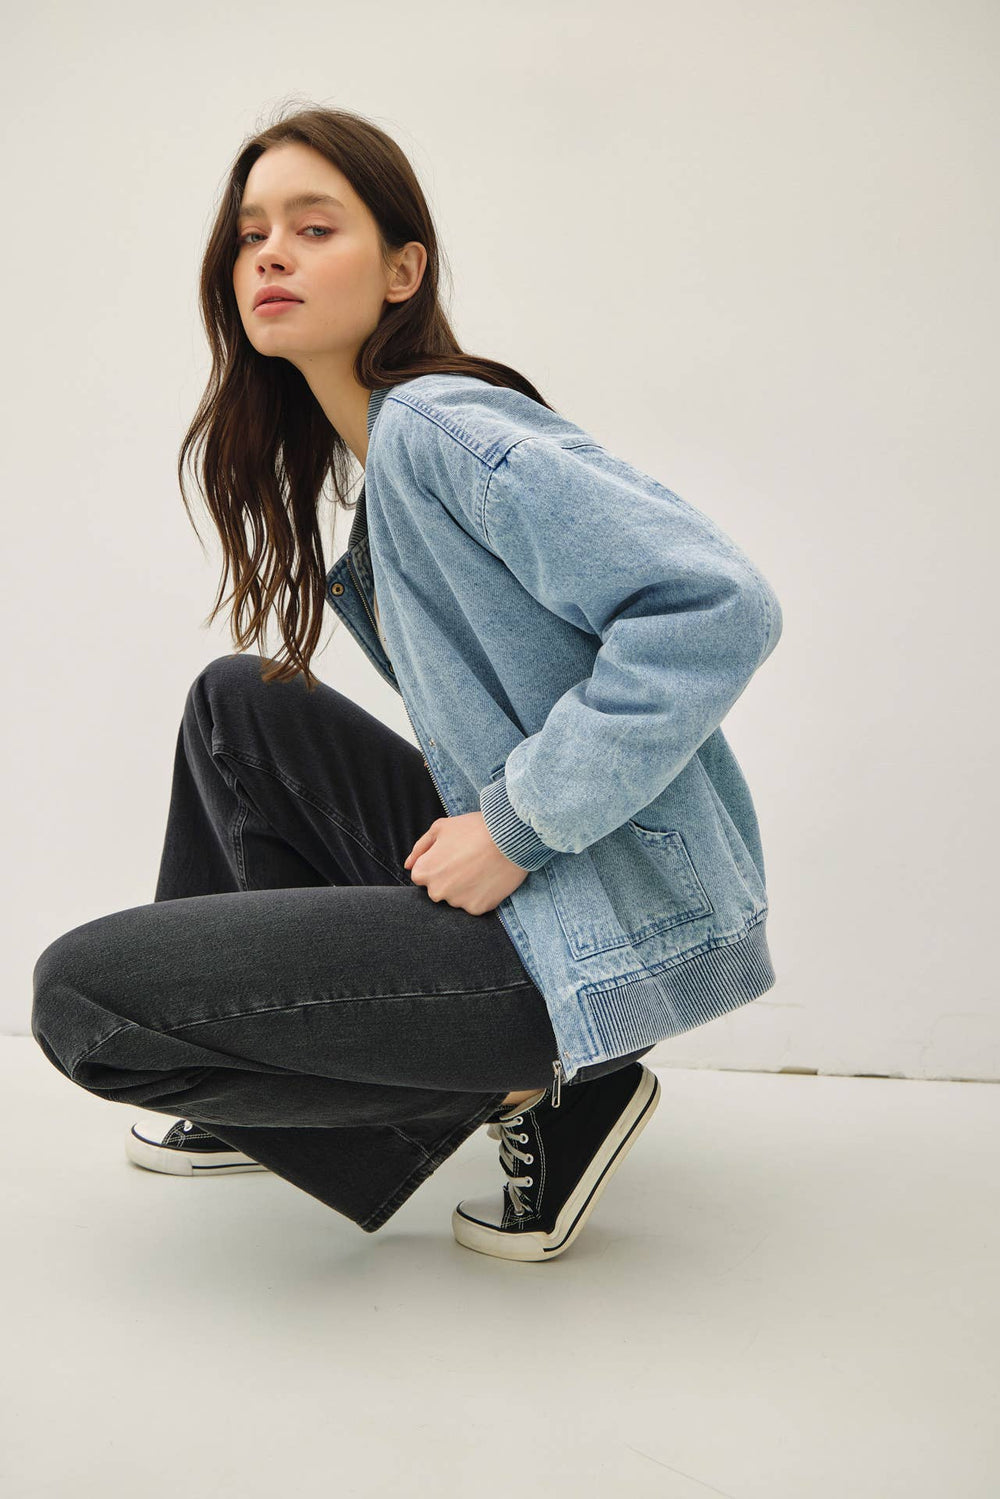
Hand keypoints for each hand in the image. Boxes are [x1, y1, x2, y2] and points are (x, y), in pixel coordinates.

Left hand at [404, 811, 529, 914]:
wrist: (509, 837)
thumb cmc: (473, 828)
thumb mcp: (441, 827)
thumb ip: (420, 847)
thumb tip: (407, 865)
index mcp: (424, 872)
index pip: (422, 875)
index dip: (438, 864)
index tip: (453, 855)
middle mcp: (436, 891)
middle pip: (438, 889)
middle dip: (449, 879)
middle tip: (468, 861)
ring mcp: (457, 902)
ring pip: (457, 899)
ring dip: (466, 888)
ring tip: (481, 868)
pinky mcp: (477, 909)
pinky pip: (475, 905)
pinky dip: (482, 895)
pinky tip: (489, 878)